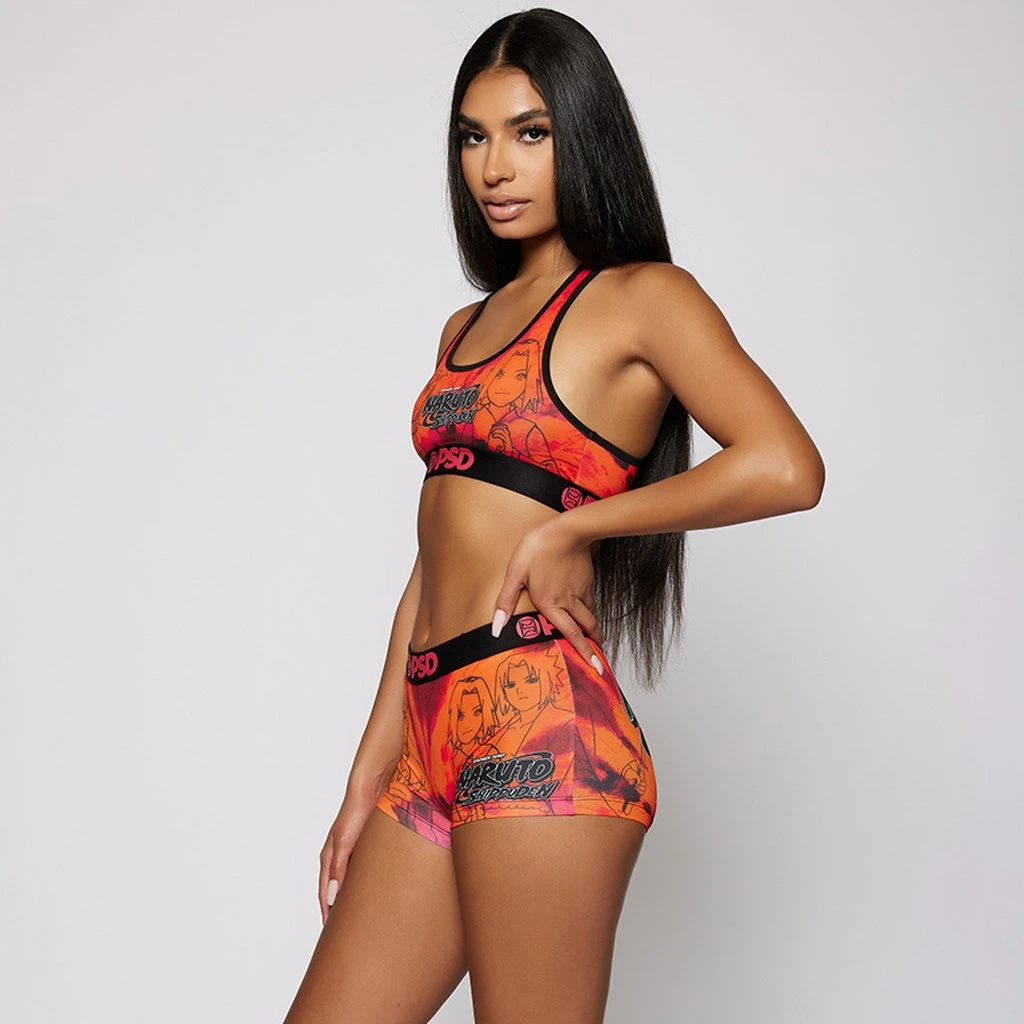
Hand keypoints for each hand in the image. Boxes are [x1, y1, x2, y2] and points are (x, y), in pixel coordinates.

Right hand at [317, 769, 391, 924]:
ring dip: (352, 900)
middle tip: (347, 934)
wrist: (373, 789)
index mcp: (328, 859)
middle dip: (339, 912)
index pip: (324, 895)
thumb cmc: (356, 815)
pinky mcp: (366, 848)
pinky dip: (364, 887)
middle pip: (335, 892)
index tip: (331, 938)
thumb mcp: (344, 844)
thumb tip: (331, 899)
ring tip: (362, 919)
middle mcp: (338, 858)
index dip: (327, 916)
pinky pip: (363, 874)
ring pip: (349, 884)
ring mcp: (351, 853)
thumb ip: (338, 870)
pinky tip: (375, 893)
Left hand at [492, 517, 605, 669]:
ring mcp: (582, 590)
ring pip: (591, 615)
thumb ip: (506, 600)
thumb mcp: (516, 573)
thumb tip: (496, 627)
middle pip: (587, 628)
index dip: (583, 652)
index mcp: (551, 604)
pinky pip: (592, 601)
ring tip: (597, 640)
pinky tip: (590, 611)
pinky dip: (593, 611)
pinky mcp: (588, 580)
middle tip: (599, 661)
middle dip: (594, 646)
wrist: (567, 530)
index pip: (571, 634)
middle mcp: (570, 601)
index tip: (595, 668)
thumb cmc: (539, 548)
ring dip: (594, 630)